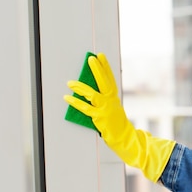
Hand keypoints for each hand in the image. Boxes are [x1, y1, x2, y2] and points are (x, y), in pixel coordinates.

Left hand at [64, 53, 174, 181]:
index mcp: (113, 96)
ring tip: (70, 82)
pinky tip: (67, 97)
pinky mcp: (99, 117)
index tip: (100, 55)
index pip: (109, 77)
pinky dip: (75, 102)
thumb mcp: (112, 106)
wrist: (124, 136)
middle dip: (97, 69)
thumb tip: (87, 88)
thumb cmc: (116, 122)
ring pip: (92, 94)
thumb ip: (103, 97)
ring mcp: (105, 108)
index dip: (105, 66)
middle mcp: (110, 100)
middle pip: (103, 81)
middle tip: (91, 59)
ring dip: (80, 87)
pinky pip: (85, 108)